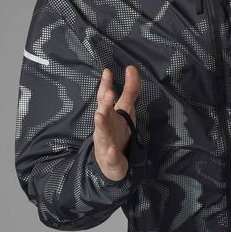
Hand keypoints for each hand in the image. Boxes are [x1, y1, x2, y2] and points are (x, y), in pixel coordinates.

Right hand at [93, 66, 140, 181]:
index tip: (108, 71)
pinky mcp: (111, 158)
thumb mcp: (125, 110)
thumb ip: (129, 90)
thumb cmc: (117, 132)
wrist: (110, 163)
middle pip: (103, 112)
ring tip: (99, 116)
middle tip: (109, 93)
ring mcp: (106, 141)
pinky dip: (110, 153)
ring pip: (102, 132)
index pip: (104, 97)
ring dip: (102, 124)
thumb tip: (131, 69)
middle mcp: (105, 125)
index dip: (106, 84)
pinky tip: (112, 150)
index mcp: (108, 114)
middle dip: (105, 103)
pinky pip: (110, 155)